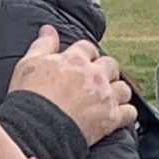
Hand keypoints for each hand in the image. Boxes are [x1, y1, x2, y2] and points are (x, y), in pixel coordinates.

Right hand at [10, 25, 133, 143]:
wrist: (36, 129)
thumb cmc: (29, 97)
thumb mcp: (29, 64)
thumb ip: (42, 44)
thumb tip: (48, 29)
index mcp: (75, 59)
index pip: (88, 48)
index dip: (85, 55)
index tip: (82, 62)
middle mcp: (94, 75)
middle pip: (111, 65)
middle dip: (105, 71)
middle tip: (96, 80)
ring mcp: (105, 97)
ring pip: (124, 88)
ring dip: (117, 92)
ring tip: (108, 98)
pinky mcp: (110, 118)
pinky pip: (129, 113)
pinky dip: (126, 114)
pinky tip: (118, 116)